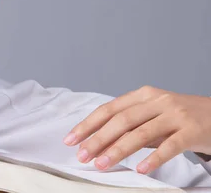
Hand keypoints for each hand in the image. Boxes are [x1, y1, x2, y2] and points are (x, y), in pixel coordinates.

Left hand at [63, 86, 210, 173]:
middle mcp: (157, 101)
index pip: (109, 109)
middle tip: (82, 155)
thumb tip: (99, 143)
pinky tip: (140, 168)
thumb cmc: (182, 118)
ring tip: (102, 164)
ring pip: (140, 133)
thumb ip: (131, 126)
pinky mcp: (192, 130)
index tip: (71, 139)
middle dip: (97, 139)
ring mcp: (175, 115)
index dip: (88, 124)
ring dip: (118, 150)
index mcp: (143, 95)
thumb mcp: (154, 115)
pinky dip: (153, 158)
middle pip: (120, 121)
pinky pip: (170, 146)